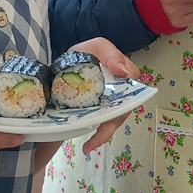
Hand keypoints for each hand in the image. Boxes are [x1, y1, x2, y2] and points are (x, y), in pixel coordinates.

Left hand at [69, 37, 139, 154]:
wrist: (60, 69)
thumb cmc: (82, 55)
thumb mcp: (94, 46)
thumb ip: (109, 52)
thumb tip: (123, 72)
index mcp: (123, 71)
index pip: (132, 79)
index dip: (127, 87)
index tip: (113, 90)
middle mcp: (121, 90)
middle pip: (125, 106)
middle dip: (113, 119)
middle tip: (99, 131)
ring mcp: (111, 103)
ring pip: (115, 120)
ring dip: (104, 133)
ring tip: (90, 144)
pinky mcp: (100, 113)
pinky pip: (104, 127)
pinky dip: (98, 138)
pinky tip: (87, 146)